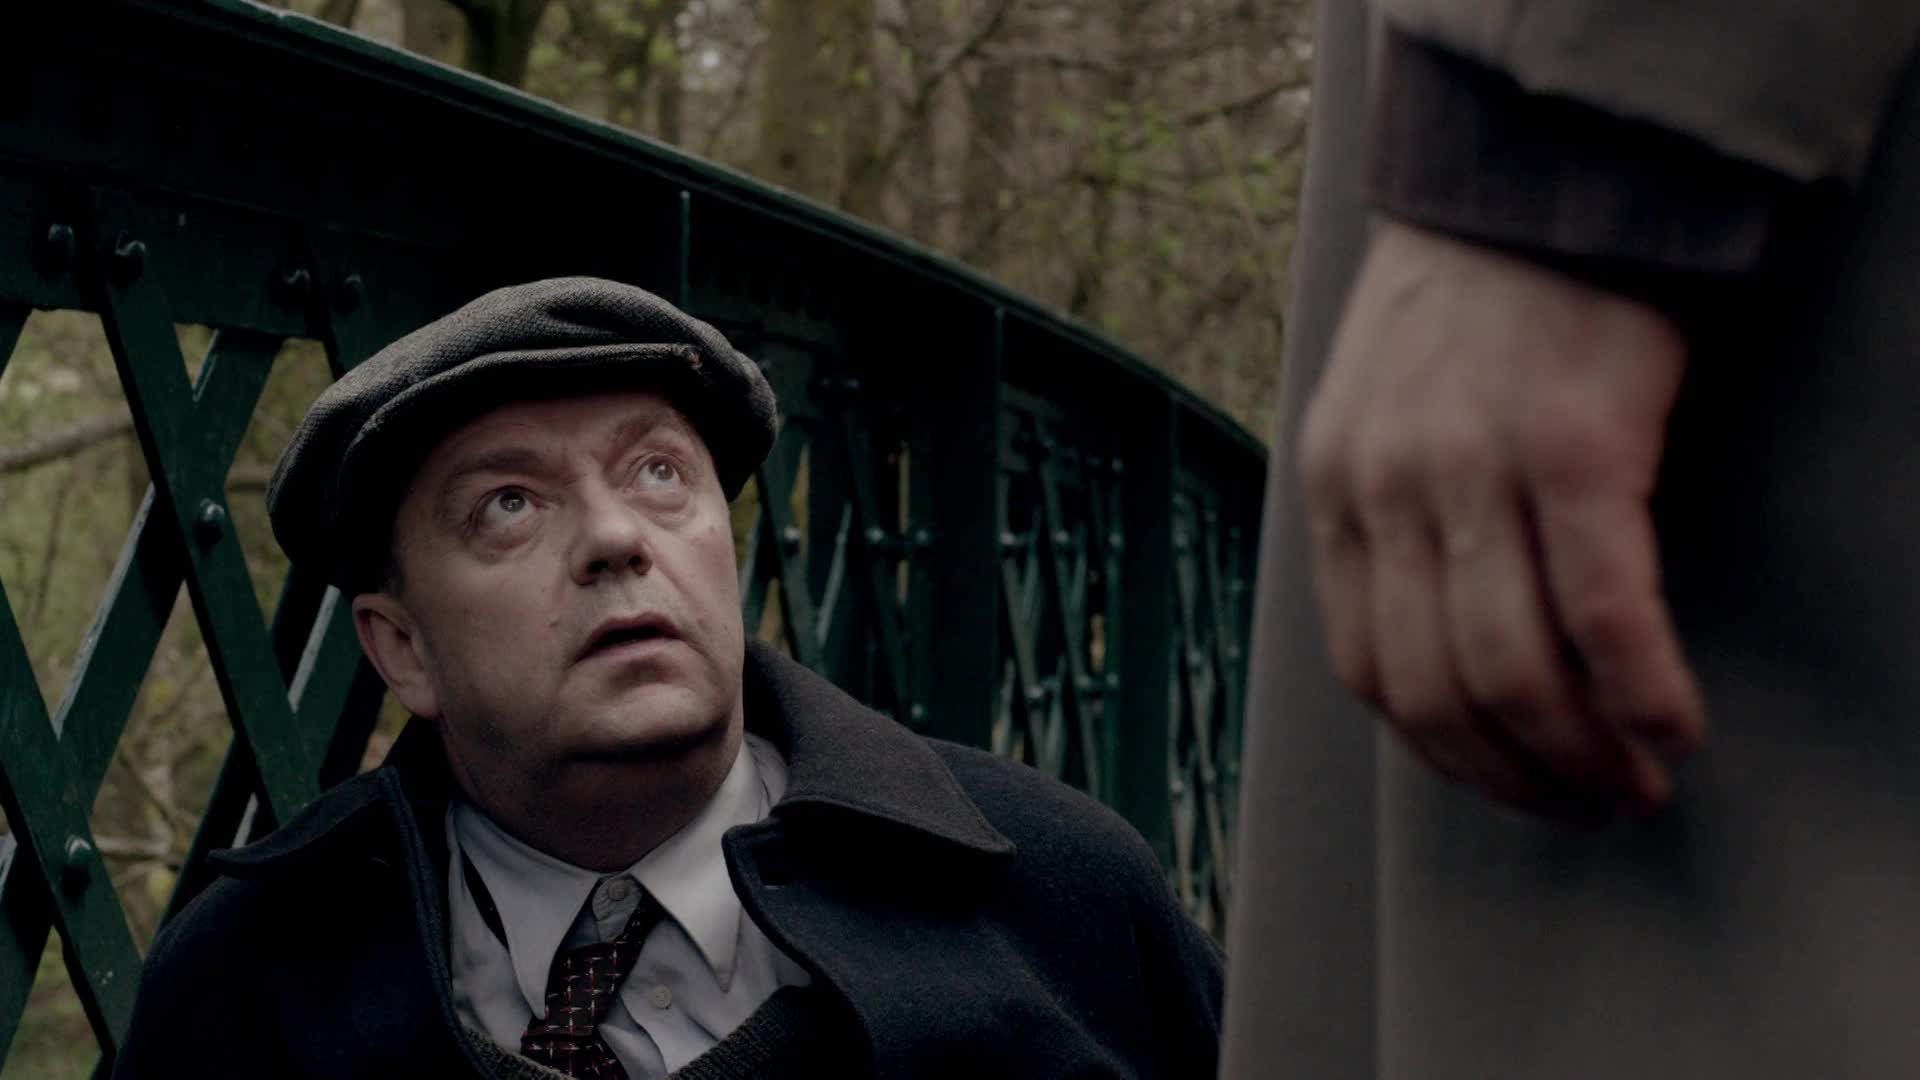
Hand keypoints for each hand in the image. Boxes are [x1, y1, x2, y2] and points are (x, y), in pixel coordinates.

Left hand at [1298, 222, 1705, 818]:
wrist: (1530, 189)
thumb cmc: (1461, 312)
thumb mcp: (1369, 415)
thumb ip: (1380, 522)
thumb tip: (1425, 651)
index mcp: (1334, 492)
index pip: (1368, 670)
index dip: (1442, 753)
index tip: (1504, 783)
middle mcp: (1391, 490)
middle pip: (1437, 691)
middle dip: (1515, 776)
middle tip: (1586, 804)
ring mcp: (1476, 469)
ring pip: (1515, 668)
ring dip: (1580, 753)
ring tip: (1635, 782)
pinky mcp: (1575, 446)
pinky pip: (1603, 609)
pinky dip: (1641, 688)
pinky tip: (1674, 722)